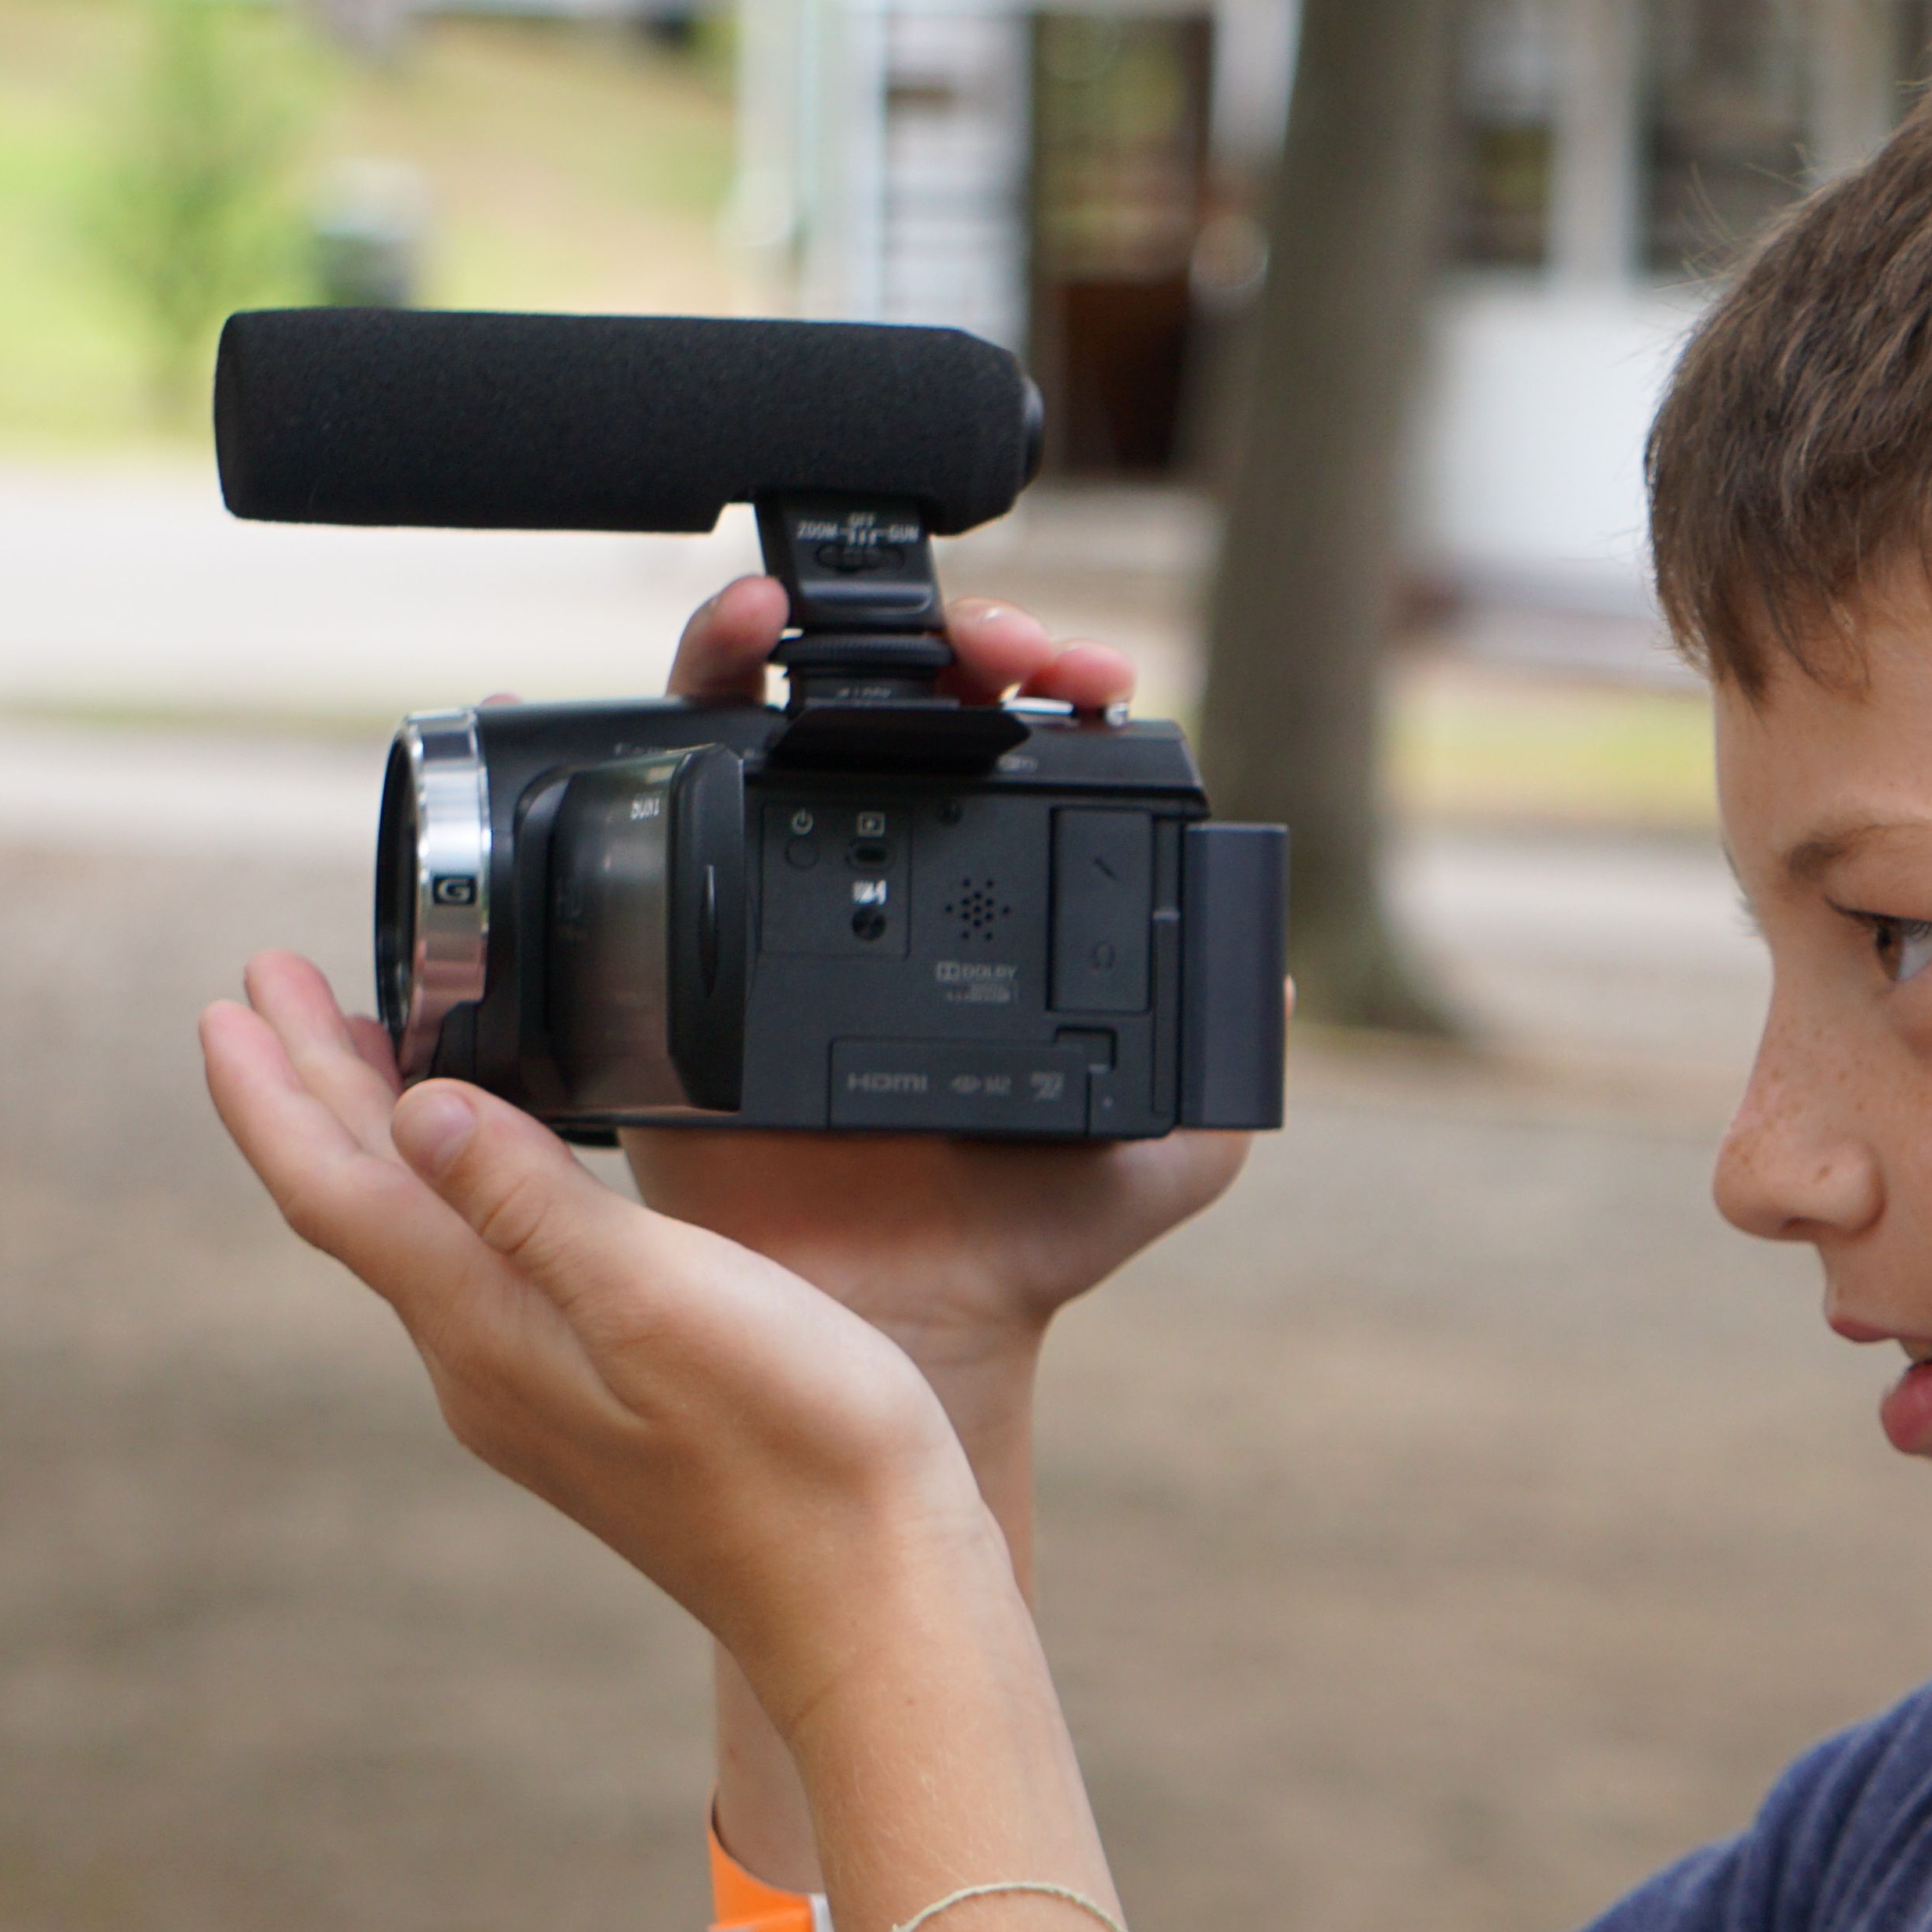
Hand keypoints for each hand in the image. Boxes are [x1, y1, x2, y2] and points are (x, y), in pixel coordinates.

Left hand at [201, 953, 1002, 1718]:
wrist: (871, 1595)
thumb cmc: (797, 1450)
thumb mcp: (665, 1299)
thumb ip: (535, 1205)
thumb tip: (421, 1111)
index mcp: (489, 1328)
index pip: (336, 1191)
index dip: (275, 1090)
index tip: (231, 1002)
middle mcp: (486, 1366)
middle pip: (363, 1208)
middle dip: (313, 1090)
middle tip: (269, 992)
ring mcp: (535, 1396)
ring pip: (420, 1242)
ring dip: (379, 1141)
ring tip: (361, 1060)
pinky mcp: (593, 1411)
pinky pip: (481, 1277)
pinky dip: (457, 1198)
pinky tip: (491, 1183)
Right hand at [620, 579, 1252, 1369]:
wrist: (912, 1319)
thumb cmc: (1030, 1236)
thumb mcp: (1176, 1143)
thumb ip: (1229, 1051)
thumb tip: (1273, 973)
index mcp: (984, 908)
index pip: (1008, 751)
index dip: (1046, 686)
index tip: (1085, 680)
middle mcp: (880, 884)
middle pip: (892, 707)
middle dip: (937, 639)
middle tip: (989, 650)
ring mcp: (778, 899)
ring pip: (775, 721)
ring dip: (794, 636)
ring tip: (819, 612)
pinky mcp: (685, 932)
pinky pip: (657, 794)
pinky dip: (676, 701)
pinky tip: (728, 662)